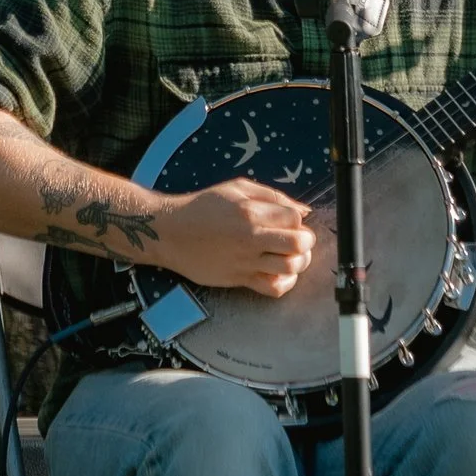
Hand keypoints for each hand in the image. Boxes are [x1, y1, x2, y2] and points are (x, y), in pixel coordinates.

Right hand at [151, 178, 316, 296]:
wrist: (171, 232)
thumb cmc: (202, 207)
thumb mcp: (237, 188)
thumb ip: (272, 196)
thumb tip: (302, 211)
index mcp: (251, 211)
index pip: (295, 218)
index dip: (298, 221)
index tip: (290, 223)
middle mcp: (251, 237)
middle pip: (299, 244)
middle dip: (305, 242)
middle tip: (298, 240)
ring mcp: (246, 261)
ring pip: (290, 267)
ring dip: (298, 262)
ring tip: (289, 256)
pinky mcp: (239, 279)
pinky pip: (273, 288)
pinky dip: (284, 283)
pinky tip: (279, 273)